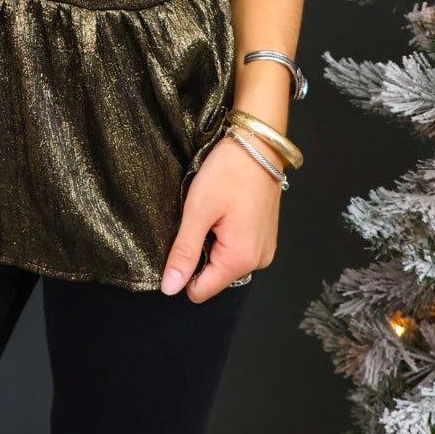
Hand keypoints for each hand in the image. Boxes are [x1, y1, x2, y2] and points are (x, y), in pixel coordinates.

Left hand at [160, 133, 280, 301]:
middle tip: (198, 220)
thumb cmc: (229, 171)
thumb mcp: (198, 210)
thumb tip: (170, 288)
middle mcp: (258, 260)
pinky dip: (224, 235)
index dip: (183, 270)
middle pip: (213, 276)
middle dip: (199, 253)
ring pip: (224, 262)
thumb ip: (184, 252)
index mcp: (242, 259)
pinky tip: (223, 211)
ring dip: (211, 242)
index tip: (181, 240)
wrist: (258, 143)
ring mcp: (264, 249)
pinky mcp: (264, 236)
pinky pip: (236, 248)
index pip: (200, 290)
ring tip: (212, 213)